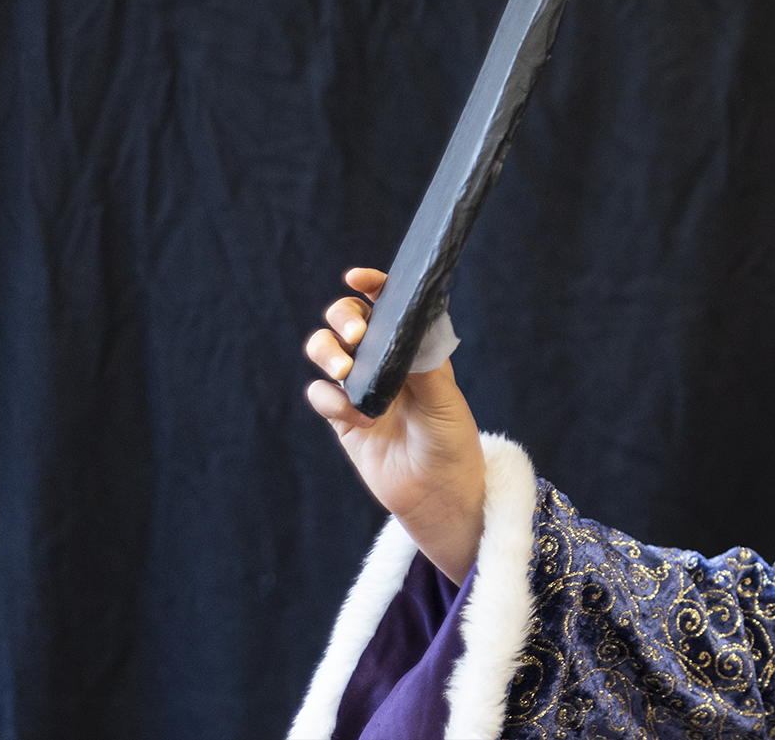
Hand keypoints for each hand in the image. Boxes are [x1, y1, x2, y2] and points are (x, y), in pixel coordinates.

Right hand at [306, 268, 485, 583]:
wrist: (440, 495)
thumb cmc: (453, 441)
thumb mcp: (446, 399)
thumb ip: (423, 363)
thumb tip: (407, 326)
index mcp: (413, 347)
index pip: (388, 305)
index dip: (372, 285)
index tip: (358, 279)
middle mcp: (384, 361)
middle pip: (347, 321)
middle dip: (343, 318)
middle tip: (357, 336)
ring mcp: (360, 388)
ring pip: (326, 351)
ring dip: (327, 350)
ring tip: (345, 367)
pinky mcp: (342, 418)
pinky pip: (321, 395)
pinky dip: (329, 398)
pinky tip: (355, 417)